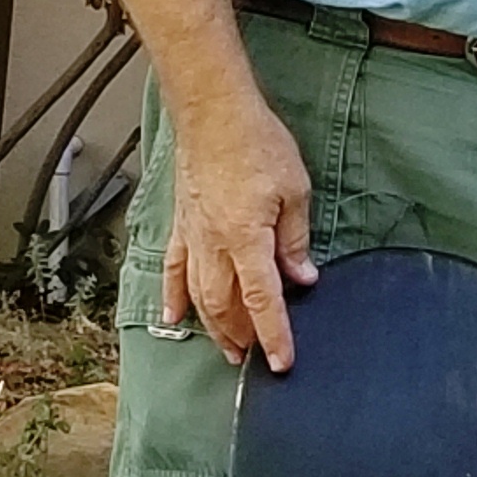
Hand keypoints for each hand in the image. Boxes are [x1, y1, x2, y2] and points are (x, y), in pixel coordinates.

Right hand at [163, 82, 317, 369]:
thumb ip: (295, 240)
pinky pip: (174, 270)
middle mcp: (214, 245)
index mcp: (246, 238)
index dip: (274, 334)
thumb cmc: (258, 144)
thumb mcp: (294, 191)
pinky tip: (174, 319)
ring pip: (198, 295)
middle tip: (254, 359)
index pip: (262, 299)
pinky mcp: (181, 225)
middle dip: (241, 337)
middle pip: (225, 305)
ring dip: (213, 327)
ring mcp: (192, 237)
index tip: (281, 363)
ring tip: (227, 349)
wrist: (214, 114)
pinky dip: (173, 297)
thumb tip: (302, 278)